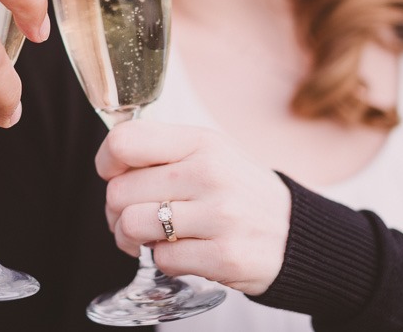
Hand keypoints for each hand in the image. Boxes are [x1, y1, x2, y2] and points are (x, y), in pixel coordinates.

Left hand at [95, 120, 291, 295]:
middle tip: (131, 216)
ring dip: (131, 238)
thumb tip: (111, 159)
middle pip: (119, 191)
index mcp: (201, 142)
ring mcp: (219, 216)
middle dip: (115, 210)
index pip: (124, 142)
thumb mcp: (209, 152)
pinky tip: (181, 251)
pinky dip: (163, 261)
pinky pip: (162, 260)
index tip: (113, 175)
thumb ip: (162, 149)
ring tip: (149, 237)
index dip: (106, 162)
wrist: (296, 233)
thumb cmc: (238, 190)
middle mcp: (209, 173)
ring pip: (133, 226)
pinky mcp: (224, 256)